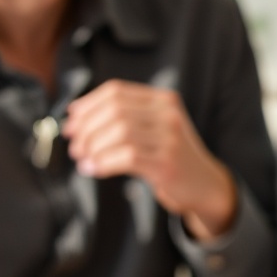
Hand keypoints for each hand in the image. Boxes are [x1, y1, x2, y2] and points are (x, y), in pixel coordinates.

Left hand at [63, 81, 238, 240]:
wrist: (206, 185)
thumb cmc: (171, 157)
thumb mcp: (154, 128)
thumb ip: (125, 118)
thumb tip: (75, 117)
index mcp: (163, 99)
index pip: (116, 91)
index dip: (88, 104)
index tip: (71, 121)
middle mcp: (168, 114)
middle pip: (115, 110)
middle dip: (87, 128)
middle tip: (75, 146)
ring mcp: (170, 138)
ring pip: (120, 132)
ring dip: (93, 146)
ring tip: (83, 159)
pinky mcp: (167, 163)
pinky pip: (127, 157)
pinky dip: (103, 163)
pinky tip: (93, 169)